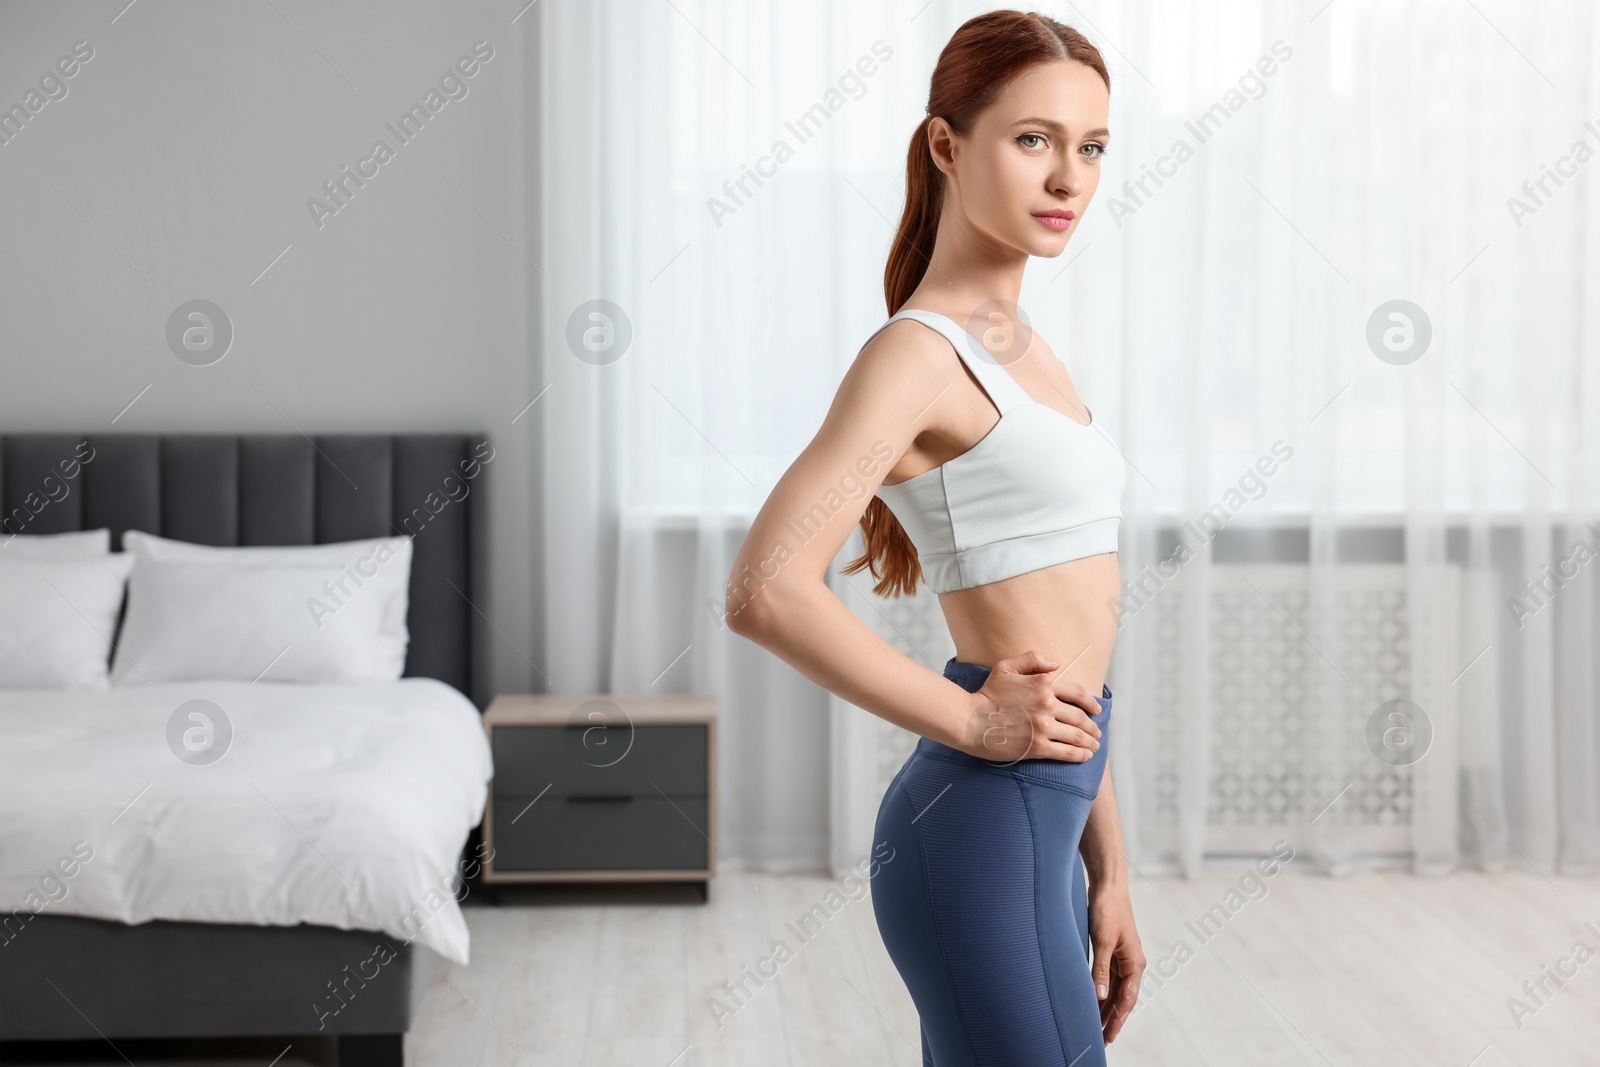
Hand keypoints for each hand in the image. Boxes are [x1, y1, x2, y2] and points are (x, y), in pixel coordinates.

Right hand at [960, 650, 1102, 763]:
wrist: (969, 720)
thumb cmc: (986, 694)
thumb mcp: (1005, 667)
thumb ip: (1032, 659)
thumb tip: (1056, 665)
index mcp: (1043, 684)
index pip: (1077, 693)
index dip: (1091, 702)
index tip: (1097, 709)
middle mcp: (1047, 705)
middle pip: (1080, 717)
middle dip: (1092, 726)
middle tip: (1096, 732)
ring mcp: (1043, 727)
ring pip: (1077, 735)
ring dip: (1089, 742)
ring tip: (1094, 746)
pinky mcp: (1038, 747)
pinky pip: (1066, 752)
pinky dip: (1080, 755)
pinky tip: (1085, 756)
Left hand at [1087, 884, 1144, 1044]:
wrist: (1107, 885)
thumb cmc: (1107, 910)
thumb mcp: (1102, 941)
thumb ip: (1100, 970)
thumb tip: (1100, 997)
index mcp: (1135, 963)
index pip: (1127, 1000)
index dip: (1117, 1020)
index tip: (1109, 1037)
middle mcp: (1132, 962)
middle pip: (1122, 997)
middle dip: (1112, 1018)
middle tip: (1101, 1039)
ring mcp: (1123, 956)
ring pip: (1116, 989)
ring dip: (1107, 1007)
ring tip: (1096, 1026)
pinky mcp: (1113, 949)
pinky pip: (1109, 977)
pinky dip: (1102, 990)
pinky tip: (1094, 1000)